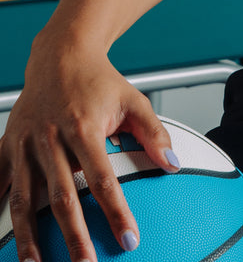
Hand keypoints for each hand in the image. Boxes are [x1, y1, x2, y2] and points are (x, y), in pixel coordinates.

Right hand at [0, 34, 179, 261]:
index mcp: (84, 126)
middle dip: (74, 237)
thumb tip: (174, 164)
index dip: (116, 211)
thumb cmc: (99, 80)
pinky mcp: (7, 146)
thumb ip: (154, 133)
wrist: (60, 54)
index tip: (129, 240)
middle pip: (61, 197)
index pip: (102, 179)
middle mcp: (50, 138)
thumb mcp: (133, 100)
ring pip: (25, 199)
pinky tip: (2, 240)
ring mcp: (25, 143)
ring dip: (29, 237)